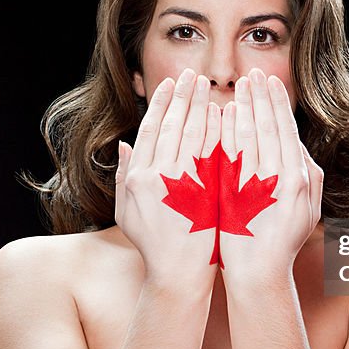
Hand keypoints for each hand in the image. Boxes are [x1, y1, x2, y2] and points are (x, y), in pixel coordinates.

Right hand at [116, 68, 221, 292]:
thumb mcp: (126, 211)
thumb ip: (123, 175)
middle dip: (184, 97)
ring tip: (210, 87)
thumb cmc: (154, 243)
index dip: (162, 103)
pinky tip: (225, 114)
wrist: (179, 274)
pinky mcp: (209, 192)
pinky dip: (219, 131)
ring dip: (202, 107)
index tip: (172, 84)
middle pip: (173, 126)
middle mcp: (159, 178)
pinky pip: (215, 153)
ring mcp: (185, 185)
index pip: (151, 129)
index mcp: (138, 178)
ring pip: (194, 135)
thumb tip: (124, 143)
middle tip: (193, 75)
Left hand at [218, 68, 323, 285]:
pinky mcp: (234, 194)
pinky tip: (221, 114)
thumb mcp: (308, 207)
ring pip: (249, 136)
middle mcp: (282, 179)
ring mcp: (256, 186)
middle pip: (269, 126)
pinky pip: (229, 154)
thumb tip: (295, 142)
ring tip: (236, 86)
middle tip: (252, 73)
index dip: (278, 103)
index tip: (269, 82)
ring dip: (242, 107)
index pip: (286, 130)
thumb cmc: (282, 240)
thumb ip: (305, 172)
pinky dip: (226, 131)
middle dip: (260, 97)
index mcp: (300, 178)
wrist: (258, 274)